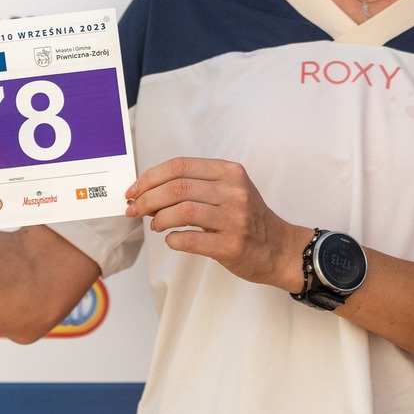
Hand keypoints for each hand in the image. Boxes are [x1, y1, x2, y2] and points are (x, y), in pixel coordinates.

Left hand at [126, 157, 309, 290]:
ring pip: (182, 211)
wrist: (278, 247)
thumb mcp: (229, 190)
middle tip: (134, 210)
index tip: (134, 190)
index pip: (180, 166)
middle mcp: (234, 191)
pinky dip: (173, 239)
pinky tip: (171, 240)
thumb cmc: (248, 219)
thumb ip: (196, 186)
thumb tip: (149, 191)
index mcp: (230, 172)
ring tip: (155, 225)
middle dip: (147, 199)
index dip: (150, 177)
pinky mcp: (232, 245)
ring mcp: (235, 218)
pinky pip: (190, 239)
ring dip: (158, 219)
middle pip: (177, 188)